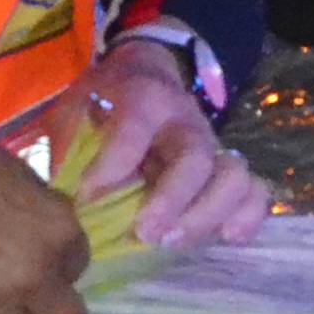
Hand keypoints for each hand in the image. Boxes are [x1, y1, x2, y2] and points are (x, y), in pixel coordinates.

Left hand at [73, 40, 268, 248]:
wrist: (148, 71)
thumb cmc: (105, 99)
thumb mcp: (75, 106)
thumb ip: (67, 147)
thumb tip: (57, 203)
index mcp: (144, 98)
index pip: (134, 129)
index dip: (113, 164)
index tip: (86, 197)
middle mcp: (185, 121)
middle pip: (195, 158)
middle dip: (172, 201)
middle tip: (144, 234)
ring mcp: (213, 145)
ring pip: (233, 176)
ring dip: (207, 214)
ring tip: (174, 242)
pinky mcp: (227, 168)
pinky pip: (255, 191)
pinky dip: (248, 216)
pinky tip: (227, 238)